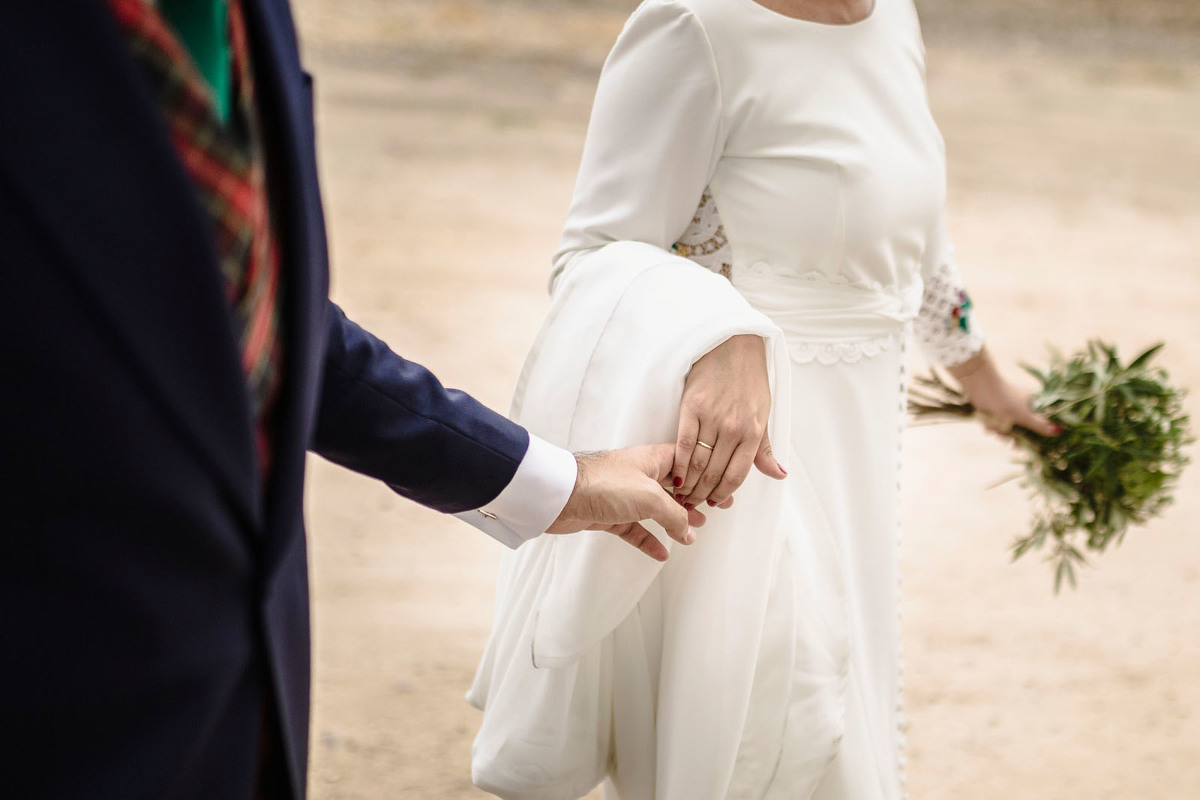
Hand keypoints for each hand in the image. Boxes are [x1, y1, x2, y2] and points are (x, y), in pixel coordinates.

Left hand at [547, 444, 708, 561]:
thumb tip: (688, 530)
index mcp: (653, 459)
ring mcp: (625, 495)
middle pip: (674, 487)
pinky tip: (662, 553)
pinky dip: (650, 540)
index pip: (686, 464)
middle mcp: (640, 475)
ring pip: (657, 509)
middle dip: (694, 500)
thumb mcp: (650, 497)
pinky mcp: (611, 514)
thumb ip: (674, 514)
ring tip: (692, 532)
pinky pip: (636, 529)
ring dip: (675, 521)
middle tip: (715, 510)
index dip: (705, 476)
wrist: (561, 497)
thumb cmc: (602, 484)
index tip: (722, 491)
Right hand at [674, 334, 786, 509]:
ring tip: (683, 495)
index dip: (724, 494)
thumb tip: (779, 474)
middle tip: (694, 505)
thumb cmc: (749, 380)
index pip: (737, 475)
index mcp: (753, 431)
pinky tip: (676, 475)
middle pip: (715, 472)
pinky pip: (684, 443)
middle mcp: (733, 428)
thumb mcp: (763, 414)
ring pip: (699, 462)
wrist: (732, 346)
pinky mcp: (691, 407)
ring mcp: (712, 418)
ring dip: (690, 484)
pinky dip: (679, 463)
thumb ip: (765, 449)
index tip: (715, 503)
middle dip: (704, 494)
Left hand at [949, 346, 1061, 437]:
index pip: (1037, 425)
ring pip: (1005, 430)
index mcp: (1031, 407)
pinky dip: (991, 427)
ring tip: (994, 427)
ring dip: (999, 432)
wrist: (980, 388)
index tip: (1029, 447)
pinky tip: (987, 424)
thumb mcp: (1024, 415)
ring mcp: (1006, 411)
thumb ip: (1040, 425)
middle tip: (1011, 443)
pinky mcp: (993, 413)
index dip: (1033, 437)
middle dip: (1013, 437)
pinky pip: (994, 426)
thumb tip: (1059, 431)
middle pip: (1020, 431)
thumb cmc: (1005, 399)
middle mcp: (1020, 409)